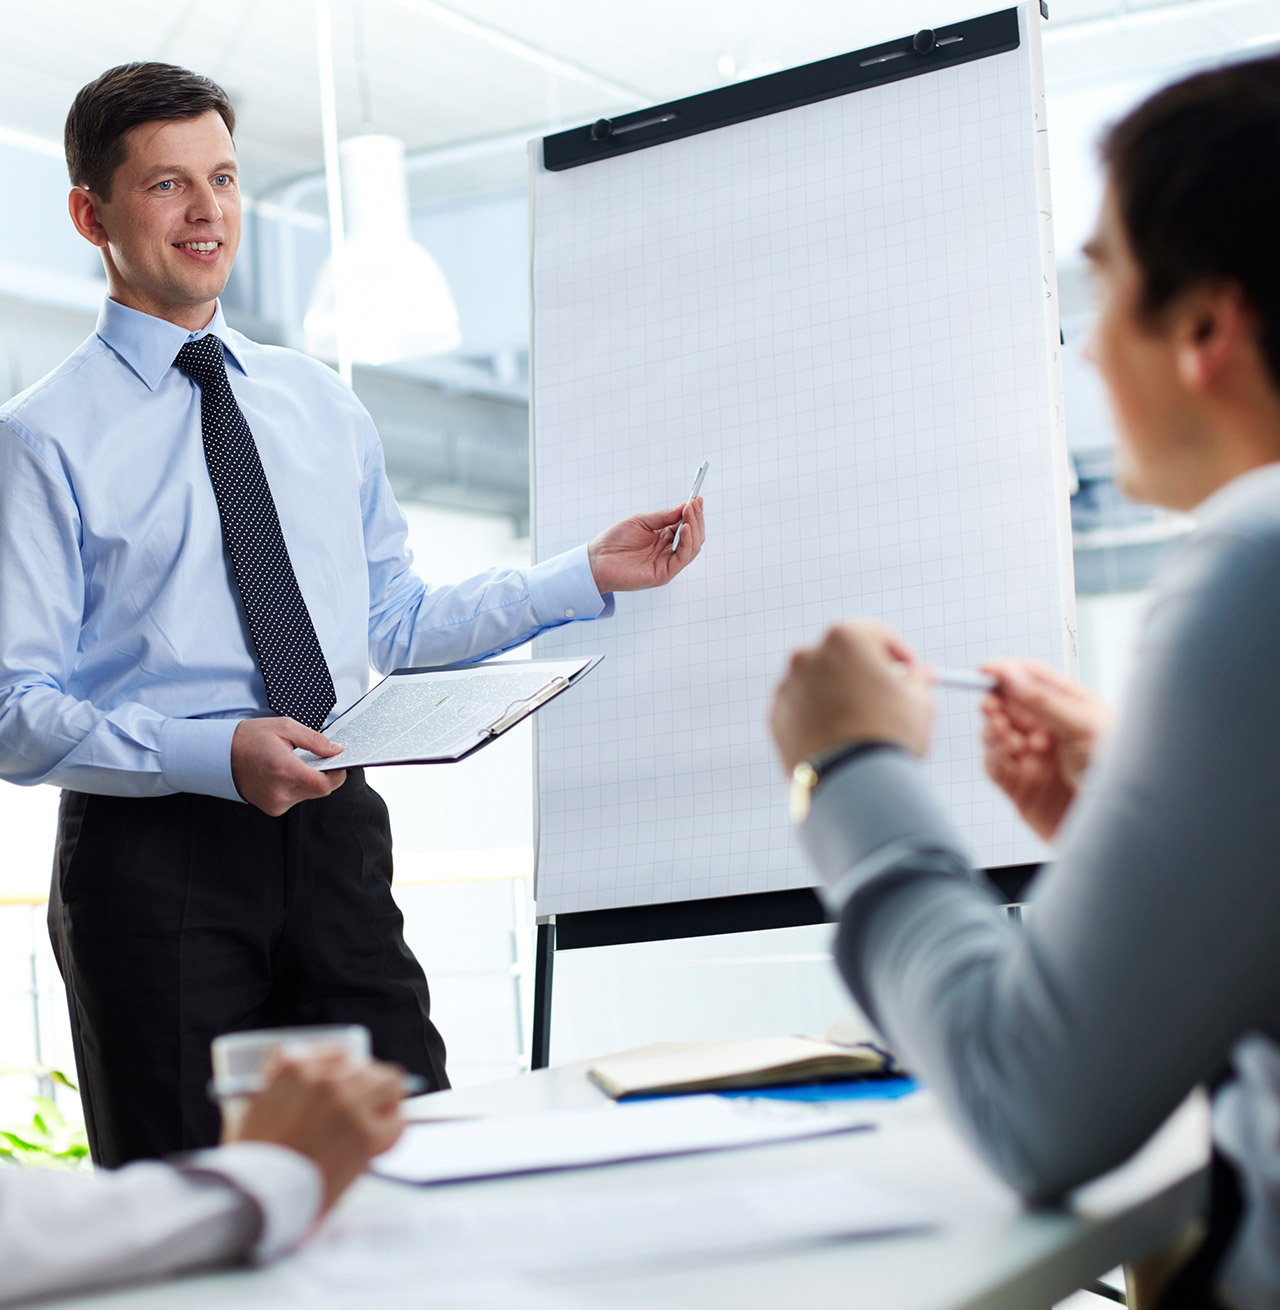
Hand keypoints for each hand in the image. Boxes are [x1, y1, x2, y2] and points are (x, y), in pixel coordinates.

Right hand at [226, 1051, 405, 1214]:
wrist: (255, 1198)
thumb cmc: (253, 1159)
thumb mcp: (255, 1106)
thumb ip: (282, 1083)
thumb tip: (313, 1078)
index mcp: (295, 1066)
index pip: (336, 1053)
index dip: (345, 1072)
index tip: (347, 1085)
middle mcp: (326, 1078)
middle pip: (367, 1066)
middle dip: (367, 1085)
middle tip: (365, 1105)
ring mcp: (348, 1103)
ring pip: (389, 1083)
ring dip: (385, 1101)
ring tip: (376, 1120)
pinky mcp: (365, 1134)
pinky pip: (397, 1121)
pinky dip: (392, 1132)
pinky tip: (378, 1145)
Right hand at [231, 717, 345, 816]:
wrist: (219, 755)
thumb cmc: (250, 738)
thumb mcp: (285, 728)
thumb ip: (315, 740)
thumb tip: (336, 750)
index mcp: (285, 770)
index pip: (325, 784)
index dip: (338, 773)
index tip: (338, 761)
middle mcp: (281, 792)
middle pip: (321, 791)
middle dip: (326, 775)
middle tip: (320, 758)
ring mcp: (276, 803)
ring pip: (310, 795)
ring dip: (311, 781)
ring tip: (298, 763)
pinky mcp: (273, 808)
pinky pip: (296, 798)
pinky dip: (299, 786)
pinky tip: (287, 773)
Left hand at [587, 498, 704, 592]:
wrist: (597, 560)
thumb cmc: (615, 540)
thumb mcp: (641, 521)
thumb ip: (663, 516)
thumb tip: (684, 507)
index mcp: (664, 538)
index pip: (687, 525)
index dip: (693, 513)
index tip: (697, 499)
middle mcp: (668, 551)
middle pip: (694, 536)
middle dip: (697, 518)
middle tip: (694, 504)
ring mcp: (667, 563)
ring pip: (693, 547)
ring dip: (694, 528)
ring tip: (689, 512)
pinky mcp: (664, 573)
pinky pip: (682, 558)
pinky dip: (687, 542)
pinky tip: (684, 528)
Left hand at [769, 620, 933, 774]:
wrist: (852, 783)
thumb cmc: (890, 736)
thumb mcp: (919, 703)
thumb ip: (918, 680)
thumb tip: (922, 673)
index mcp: (845, 638)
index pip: (875, 634)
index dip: (896, 653)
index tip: (907, 670)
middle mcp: (808, 654)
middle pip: (842, 656)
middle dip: (862, 673)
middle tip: (883, 697)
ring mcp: (788, 685)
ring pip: (818, 684)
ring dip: (837, 697)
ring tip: (860, 727)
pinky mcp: (776, 717)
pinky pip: (801, 711)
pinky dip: (816, 720)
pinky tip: (839, 742)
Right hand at [980, 659, 1112, 841]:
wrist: (1119, 823)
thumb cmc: (1116, 771)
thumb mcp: (1083, 726)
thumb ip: (1044, 701)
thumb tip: (1012, 676)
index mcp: (1070, 708)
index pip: (1033, 680)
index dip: (1007, 672)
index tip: (984, 670)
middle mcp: (1049, 730)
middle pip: (1008, 706)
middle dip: (996, 703)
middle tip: (990, 706)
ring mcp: (1033, 757)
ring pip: (996, 734)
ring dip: (994, 731)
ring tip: (1009, 737)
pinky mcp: (1020, 784)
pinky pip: (994, 765)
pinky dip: (994, 757)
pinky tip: (1008, 755)